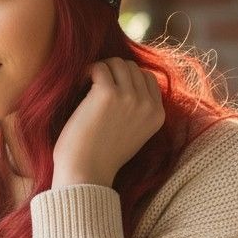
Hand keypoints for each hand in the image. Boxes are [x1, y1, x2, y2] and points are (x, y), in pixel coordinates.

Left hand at [51, 58, 164, 189]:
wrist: (86, 174)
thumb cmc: (101, 156)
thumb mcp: (133, 133)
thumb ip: (138, 110)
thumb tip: (127, 81)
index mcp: (157, 115)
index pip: (148, 78)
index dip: (126, 78)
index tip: (109, 88)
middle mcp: (147, 104)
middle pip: (132, 67)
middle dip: (113, 71)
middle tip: (95, 85)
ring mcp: (129, 97)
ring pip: (117, 63)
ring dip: (100, 69)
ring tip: (87, 84)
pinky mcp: (108, 93)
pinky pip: (99, 67)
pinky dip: (87, 71)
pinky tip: (79, 84)